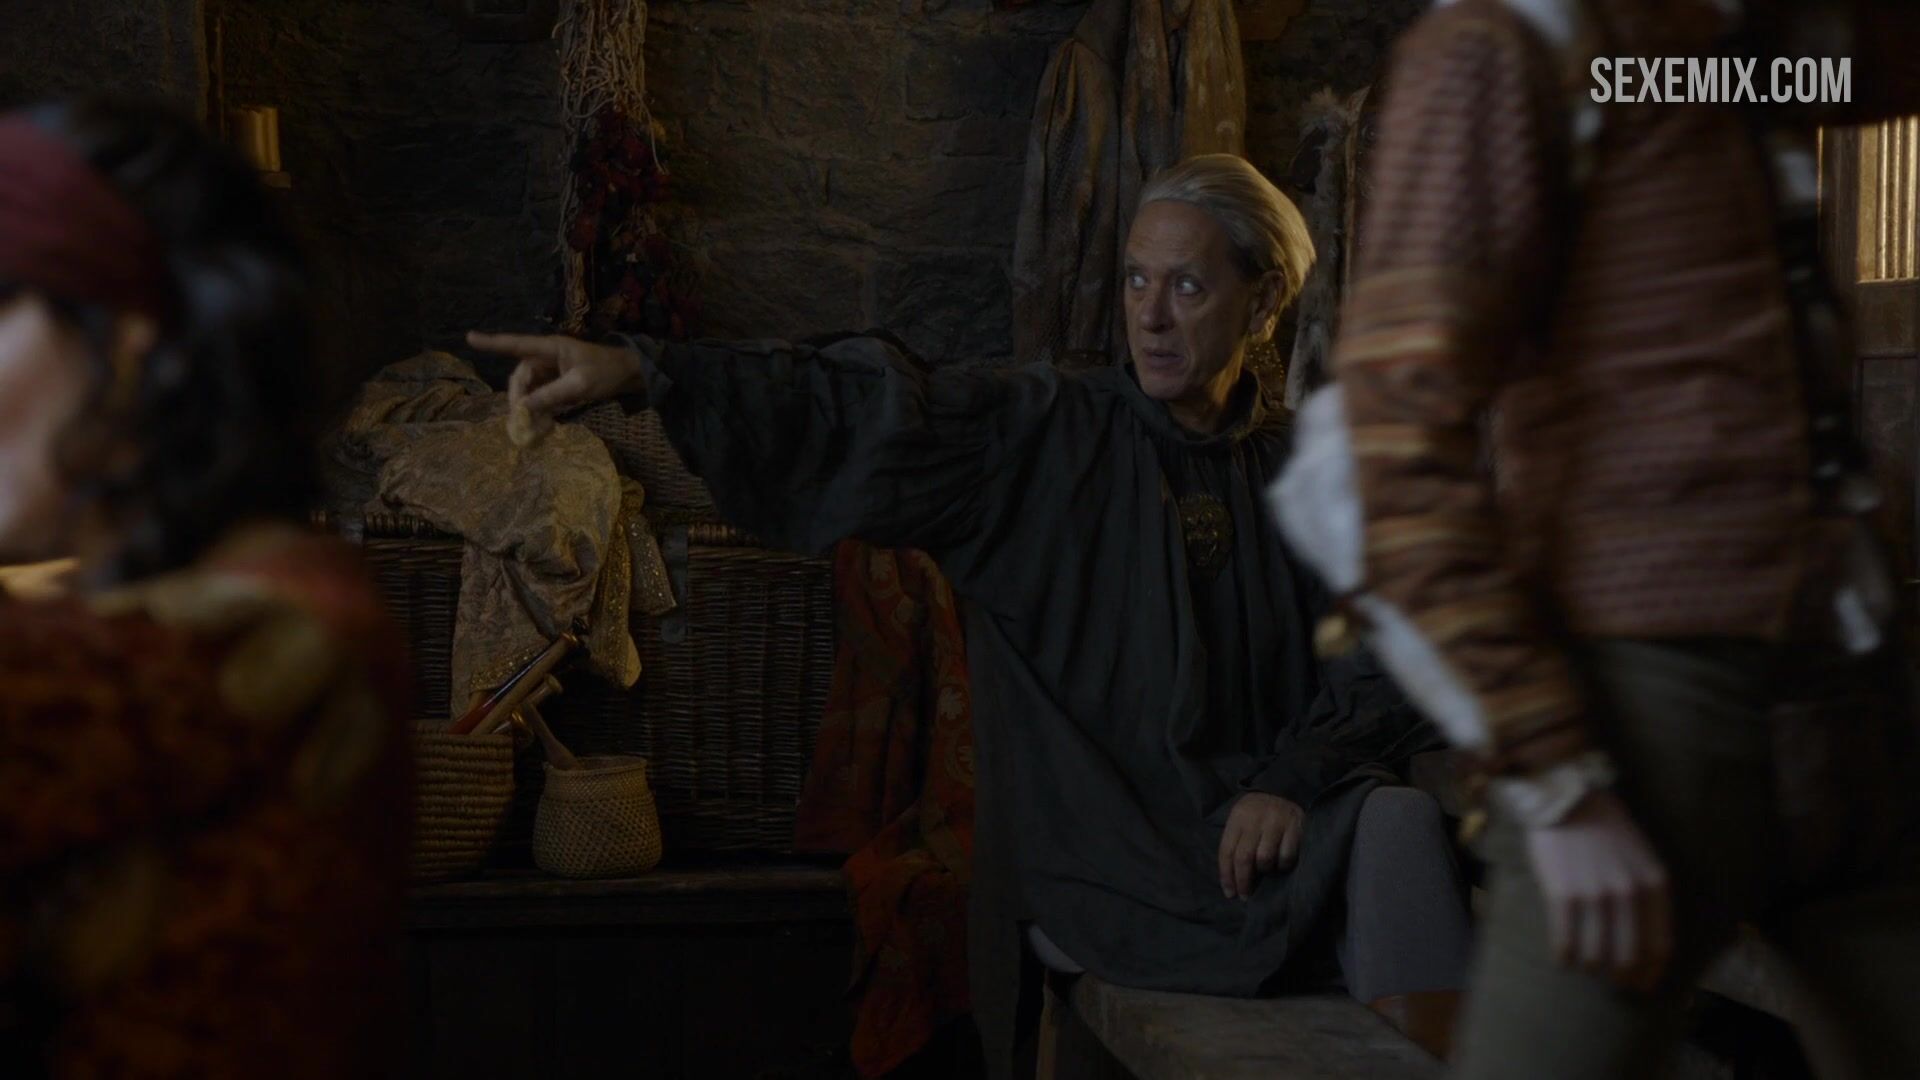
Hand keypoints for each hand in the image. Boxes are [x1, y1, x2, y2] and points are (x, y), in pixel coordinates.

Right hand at [466, 331, 646, 417]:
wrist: (630, 376)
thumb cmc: (607, 372)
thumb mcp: (580, 385)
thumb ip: (551, 395)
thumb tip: (523, 408)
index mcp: (550, 348)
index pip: (516, 344)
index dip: (492, 342)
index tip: (469, 337)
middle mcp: (547, 357)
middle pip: (521, 378)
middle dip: (519, 400)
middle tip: (521, 422)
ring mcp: (552, 371)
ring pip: (529, 391)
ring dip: (529, 409)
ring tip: (534, 430)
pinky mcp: (558, 384)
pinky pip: (541, 397)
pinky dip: (540, 411)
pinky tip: (544, 427)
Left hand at [1218, 793, 1305, 898]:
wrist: (1284, 789)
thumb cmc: (1258, 812)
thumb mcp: (1241, 820)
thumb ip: (1236, 843)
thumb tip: (1232, 880)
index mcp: (1238, 818)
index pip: (1226, 851)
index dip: (1227, 876)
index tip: (1230, 893)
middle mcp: (1255, 819)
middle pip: (1244, 858)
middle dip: (1243, 881)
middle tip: (1245, 895)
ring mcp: (1276, 822)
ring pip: (1265, 859)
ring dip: (1265, 871)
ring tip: (1267, 871)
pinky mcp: (1296, 826)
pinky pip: (1287, 856)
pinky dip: (1283, 865)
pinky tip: (1282, 864)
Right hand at [1523, 790, 1672, 991]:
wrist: (1565, 796)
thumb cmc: (1604, 826)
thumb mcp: (1641, 856)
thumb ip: (1648, 894)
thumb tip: (1645, 941)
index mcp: (1655, 883)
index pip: (1660, 945)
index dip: (1651, 972)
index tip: (1641, 984)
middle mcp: (1629, 892)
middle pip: (1628, 955)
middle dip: (1620, 976)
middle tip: (1611, 980)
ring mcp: (1595, 894)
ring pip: (1596, 954)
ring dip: (1590, 968)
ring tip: (1584, 966)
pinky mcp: (1562, 893)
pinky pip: (1565, 941)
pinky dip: (1564, 957)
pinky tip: (1562, 959)